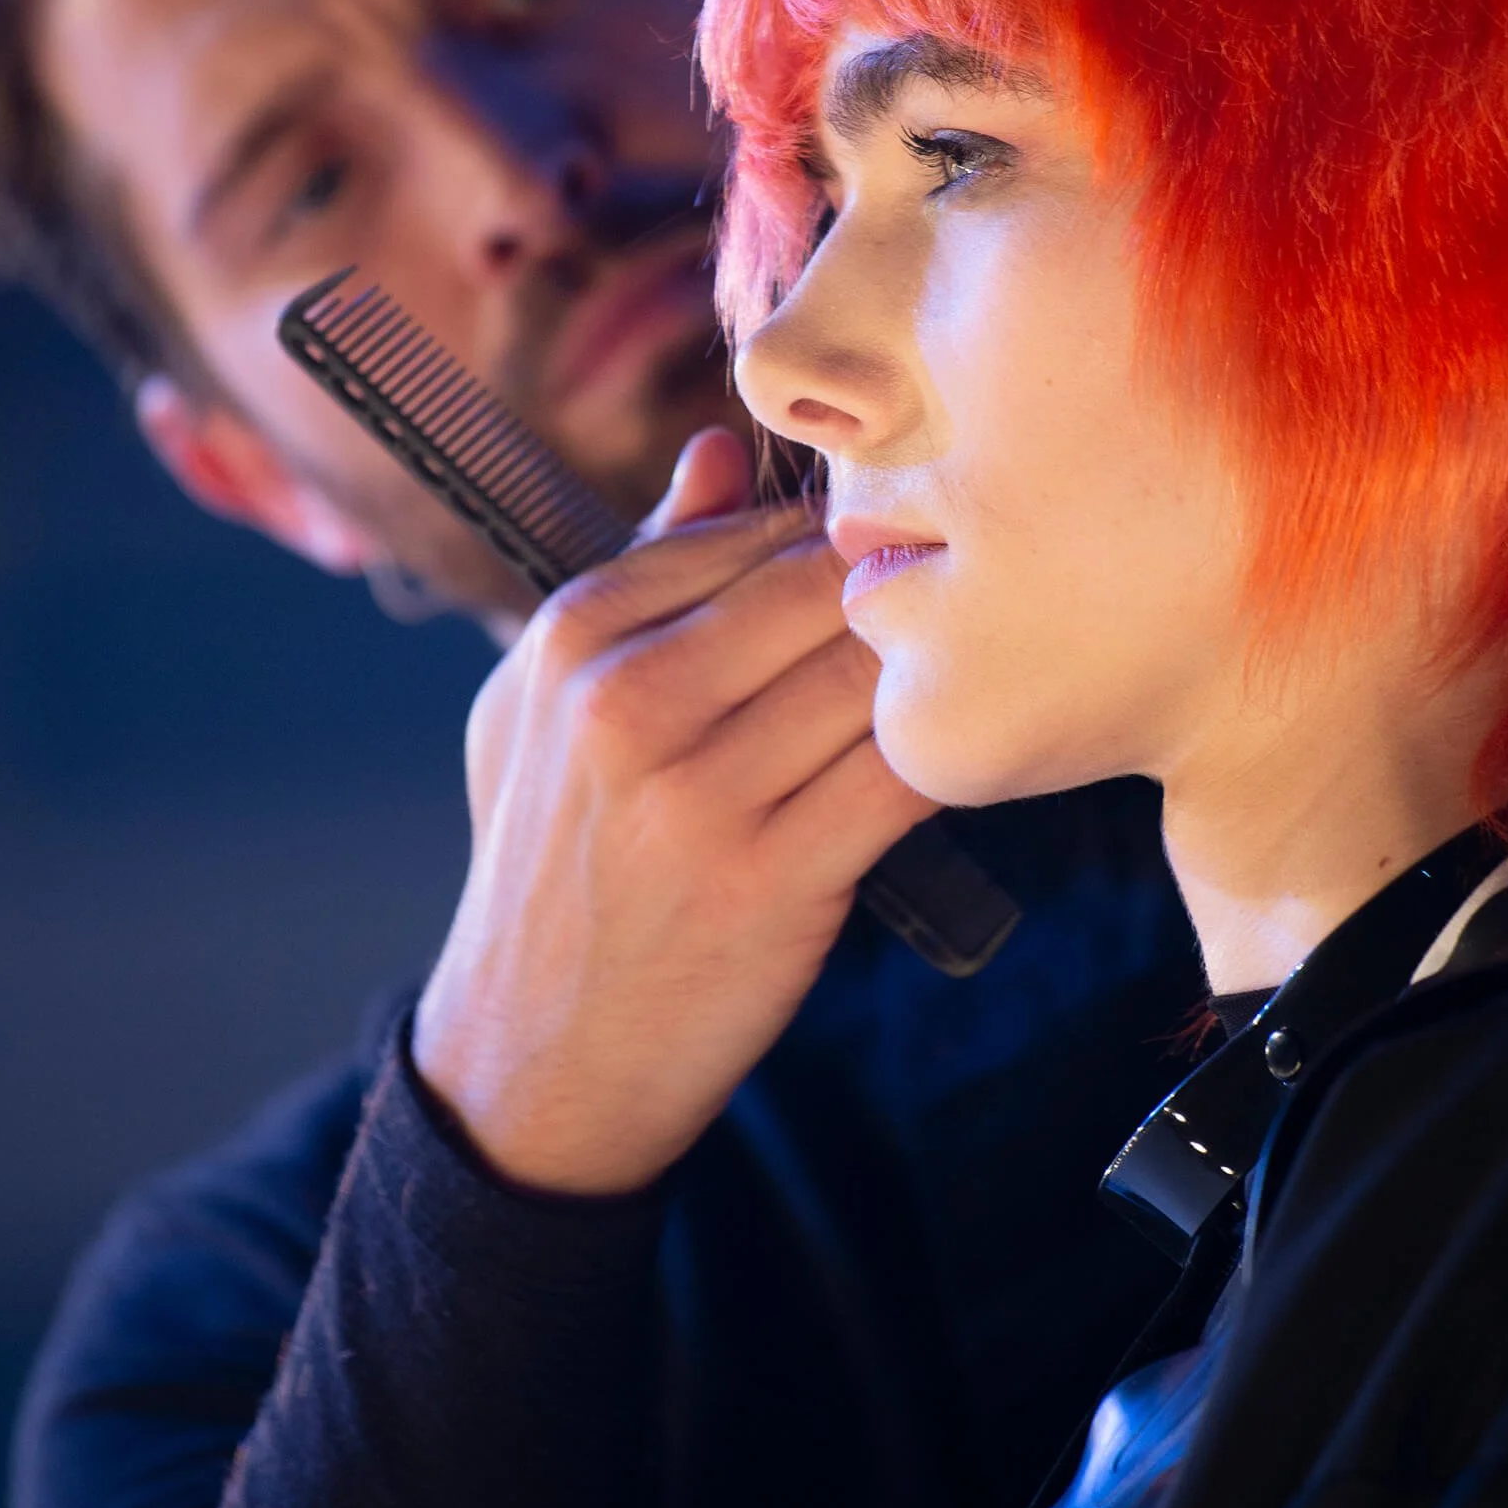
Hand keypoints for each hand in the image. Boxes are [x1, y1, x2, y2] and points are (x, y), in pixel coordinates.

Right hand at [412, 428, 932, 1193]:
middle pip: (819, 591)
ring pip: (868, 676)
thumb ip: (637, 569)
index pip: (751, 535)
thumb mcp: (545, 703)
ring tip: (972, 667)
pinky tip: (957, 749)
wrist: (534, 1057)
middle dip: (897, 592)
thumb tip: (721, 450)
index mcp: (574, 639)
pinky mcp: (772, 882)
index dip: (834, 544)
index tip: (889, 560)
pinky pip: (899, 777)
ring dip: (929, 668)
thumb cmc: (552, 859)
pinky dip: (942, 753)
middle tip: (959, 603)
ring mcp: (699, 796)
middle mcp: (628, 703)